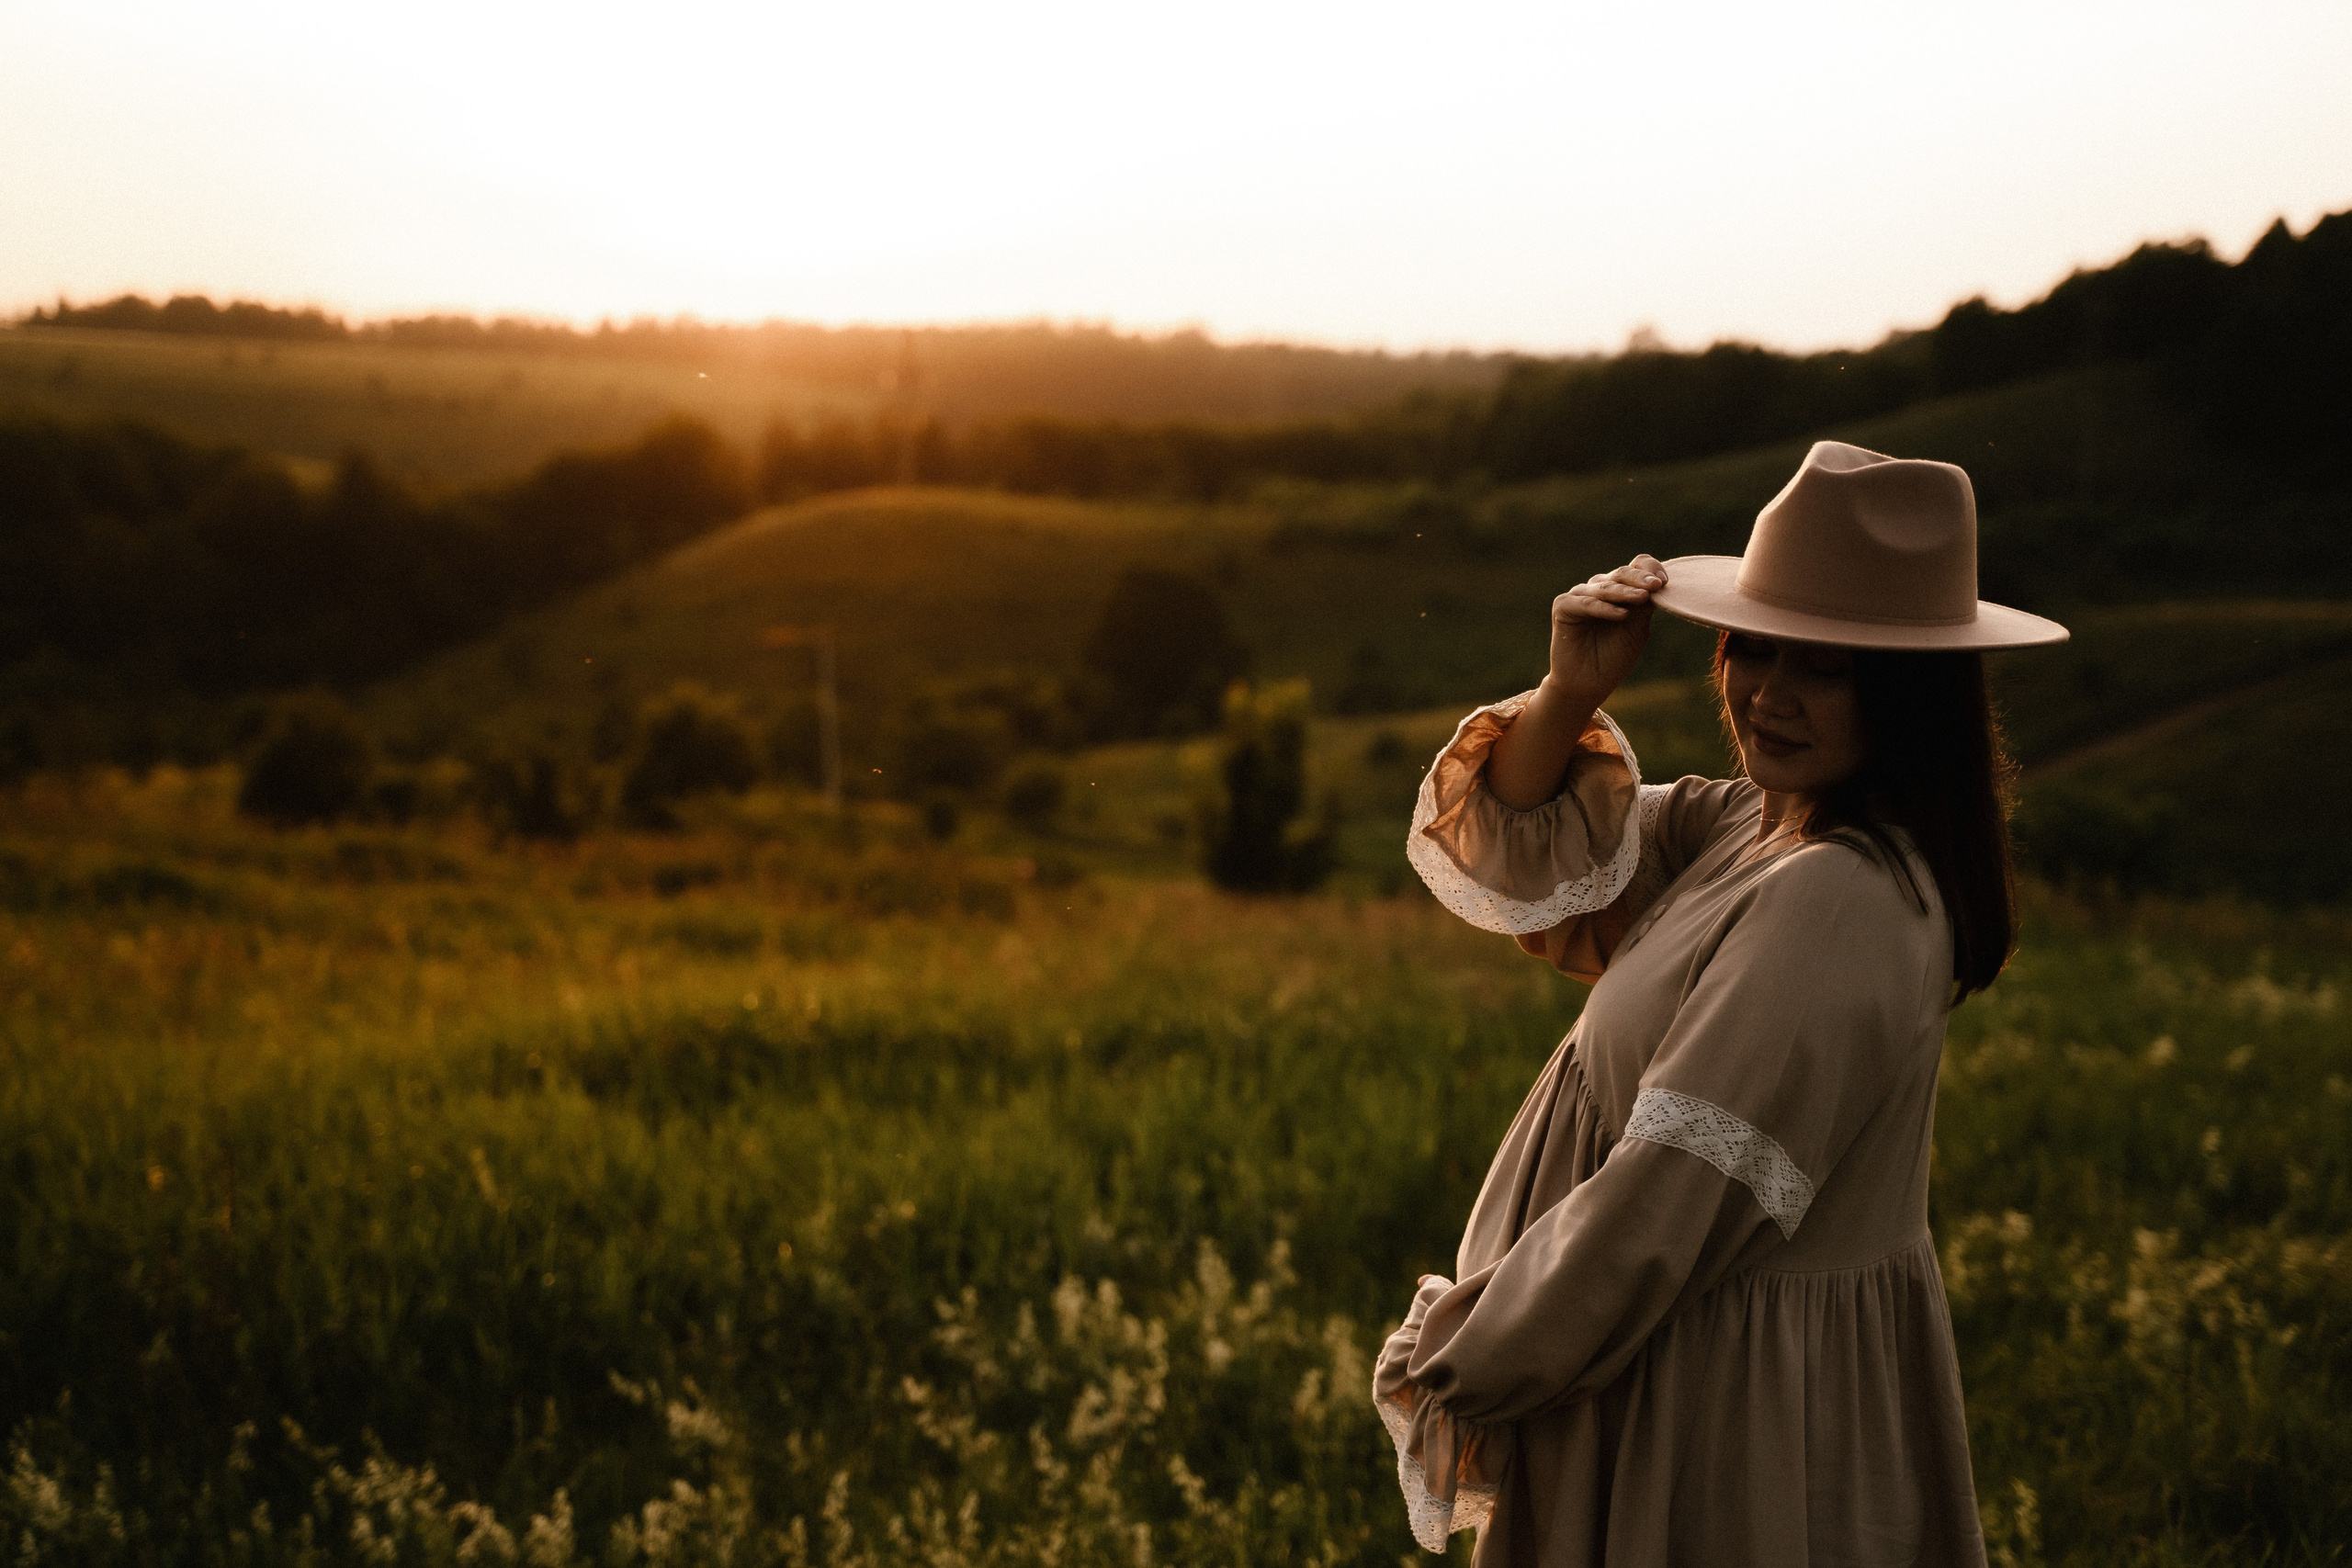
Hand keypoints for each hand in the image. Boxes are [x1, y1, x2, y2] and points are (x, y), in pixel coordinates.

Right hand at [1544, 555, 1665, 703]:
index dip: (1650, 569)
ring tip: (1642, 597)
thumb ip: (1644, 607)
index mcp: (1620, 590)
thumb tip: (1658, 584)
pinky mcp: (1563, 607)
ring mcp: (1580, 596)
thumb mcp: (1637, 630)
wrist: (1588, 684)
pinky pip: (1585, 603)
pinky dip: (1603, 608)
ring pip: (1605, 587)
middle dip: (1640, 579)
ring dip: (1624, 592)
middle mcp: (1600, 588)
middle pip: (1622, 573)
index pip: (1636, 566)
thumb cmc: (1614, 657)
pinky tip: (1621, 614)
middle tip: (1656, 585)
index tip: (1665, 582)